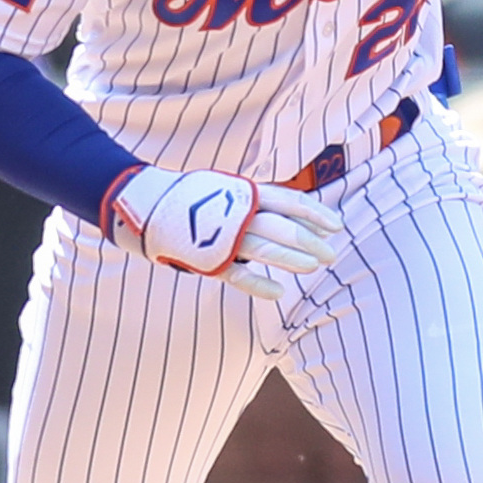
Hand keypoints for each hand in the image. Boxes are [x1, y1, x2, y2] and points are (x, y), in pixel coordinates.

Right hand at [107, 166, 341, 300]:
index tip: (336, 226)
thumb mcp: (229, 190)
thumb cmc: (194, 199)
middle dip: (310, 240)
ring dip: (291, 258)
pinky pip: (236, 274)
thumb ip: (257, 203)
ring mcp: (221, 236)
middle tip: (330, 254)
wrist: (146, 204)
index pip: (289, 201)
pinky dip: (257, 284)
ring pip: (264, 248)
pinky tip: (278, 293)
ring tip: (313, 266)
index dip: (315, 213)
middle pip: (283, 227)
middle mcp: (236, 212)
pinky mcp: (206, 259)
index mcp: (244, 192)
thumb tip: (294, 217)